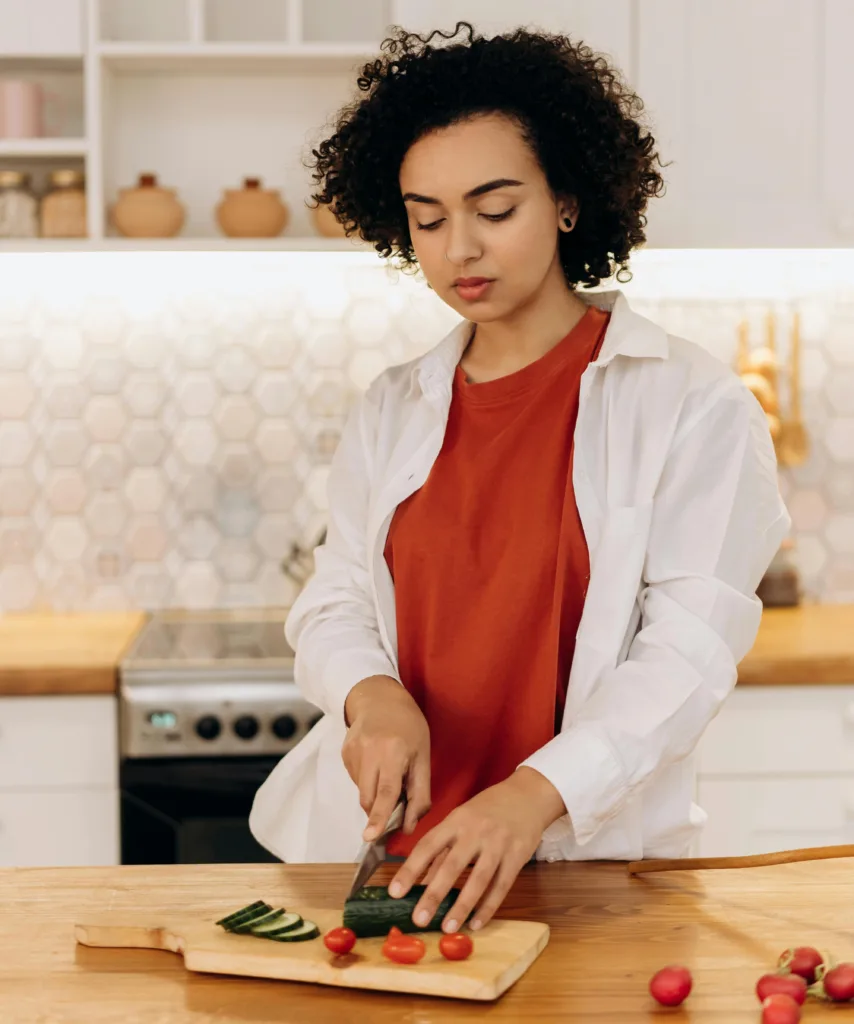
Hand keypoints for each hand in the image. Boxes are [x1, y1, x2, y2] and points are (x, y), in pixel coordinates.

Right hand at [342, 675, 430, 839]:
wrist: (379, 698)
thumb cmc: (409, 727)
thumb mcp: (423, 756)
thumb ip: (419, 794)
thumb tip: (409, 827)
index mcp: (393, 750)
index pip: (386, 790)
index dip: (379, 816)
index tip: (370, 837)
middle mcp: (370, 750)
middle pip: (368, 797)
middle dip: (378, 812)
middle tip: (393, 808)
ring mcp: (353, 751)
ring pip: (361, 791)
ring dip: (374, 794)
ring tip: (388, 772)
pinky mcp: (344, 752)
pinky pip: (355, 780)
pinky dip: (367, 781)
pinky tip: (376, 764)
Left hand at [388, 767, 565, 932]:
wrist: (528, 795)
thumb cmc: (488, 809)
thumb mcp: (461, 819)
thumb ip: (443, 849)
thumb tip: (422, 881)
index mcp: (455, 820)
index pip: (428, 846)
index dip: (410, 869)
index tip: (394, 892)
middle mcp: (475, 832)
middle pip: (451, 866)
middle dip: (434, 894)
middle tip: (418, 919)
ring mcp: (498, 844)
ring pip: (478, 880)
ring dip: (461, 906)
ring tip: (447, 927)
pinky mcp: (517, 857)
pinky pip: (501, 886)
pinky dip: (488, 907)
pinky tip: (475, 923)